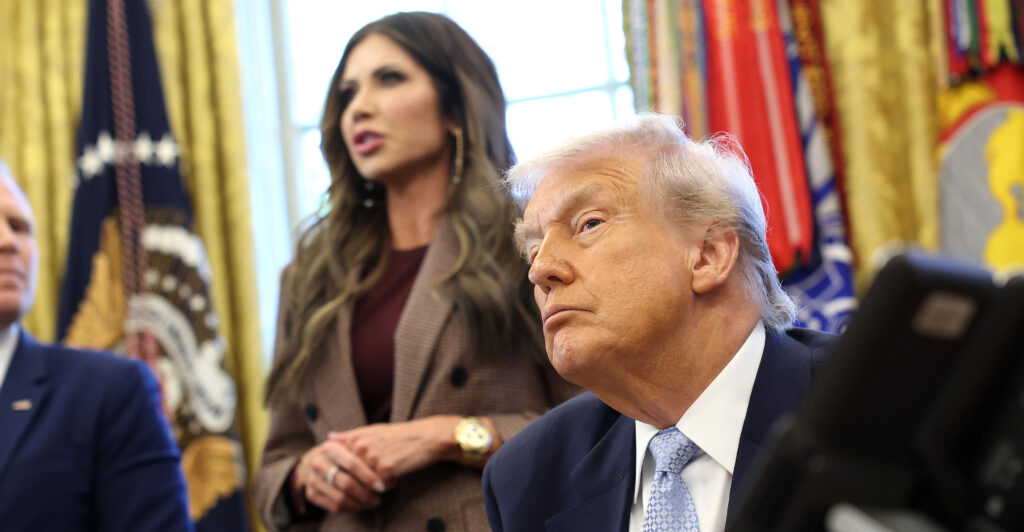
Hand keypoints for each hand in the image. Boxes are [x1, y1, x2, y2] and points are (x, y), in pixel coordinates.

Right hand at [290, 439, 386, 514]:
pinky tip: (361, 506)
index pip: (352, 464)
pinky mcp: (311, 494)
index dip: (368, 477)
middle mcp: (318, 463)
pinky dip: (351, 509)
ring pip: (340, 499)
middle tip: (379, 498)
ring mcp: (312, 479)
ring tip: (373, 502)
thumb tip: (385, 459)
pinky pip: (334, 507)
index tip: (382, 486)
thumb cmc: (343, 451)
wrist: (317, 459)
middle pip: (346, 484)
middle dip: (366, 494)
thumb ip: (364, 449)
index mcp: (330, 447)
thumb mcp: (350, 444)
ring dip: (360, 504)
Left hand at [328, 417, 460, 487]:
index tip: (361, 470)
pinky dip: (392, 483)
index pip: (341, 464)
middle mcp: (361, 447)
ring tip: (392, 468)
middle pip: (353, 477)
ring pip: (368, 483)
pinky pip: (383, 486)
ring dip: (379, 482)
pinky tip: (400, 471)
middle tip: (381, 472)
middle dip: (365, 480)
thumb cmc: (400, 435)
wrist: (426, 436)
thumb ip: (349, 436)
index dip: (350, 472)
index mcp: (356, 438)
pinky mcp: (386, 469)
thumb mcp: (373, 430)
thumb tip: (329, 437)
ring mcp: (373, 458)